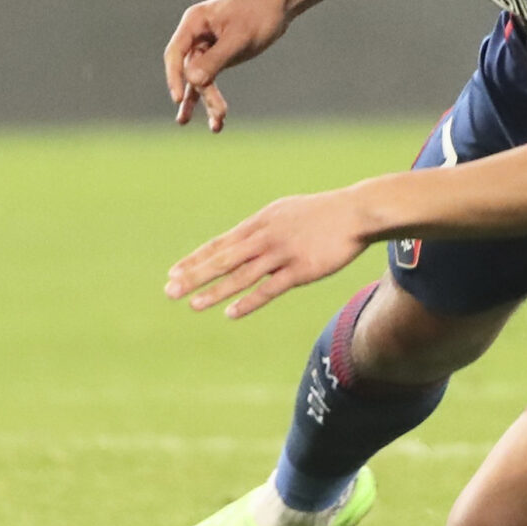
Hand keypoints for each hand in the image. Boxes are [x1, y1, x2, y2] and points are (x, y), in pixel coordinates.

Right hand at [164, 0, 290, 132]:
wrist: (279, 6)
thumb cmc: (259, 15)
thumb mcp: (239, 38)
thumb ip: (215, 59)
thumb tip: (191, 80)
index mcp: (194, 22)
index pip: (175, 53)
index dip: (174, 76)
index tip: (179, 97)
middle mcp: (195, 34)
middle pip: (191, 70)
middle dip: (204, 94)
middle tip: (221, 115)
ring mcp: (205, 46)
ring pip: (200, 79)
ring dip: (208, 101)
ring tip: (217, 127)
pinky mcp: (217, 56)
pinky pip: (209, 79)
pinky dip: (212, 97)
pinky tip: (215, 120)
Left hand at [166, 189, 373, 319]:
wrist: (356, 212)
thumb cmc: (322, 214)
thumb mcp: (286, 212)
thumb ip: (264, 227)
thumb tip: (244, 239)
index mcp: (260, 222)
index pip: (220, 243)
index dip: (196, 259)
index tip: (173, 272)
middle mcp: (265, 237)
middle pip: (223, 259)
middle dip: (194, 276)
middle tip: (169, 291)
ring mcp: (282, 253)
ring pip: (241, 275)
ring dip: (215, 291)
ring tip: (193, 305)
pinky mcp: (301, 269)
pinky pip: (270, 288)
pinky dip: (249, 301)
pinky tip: (231, 313)